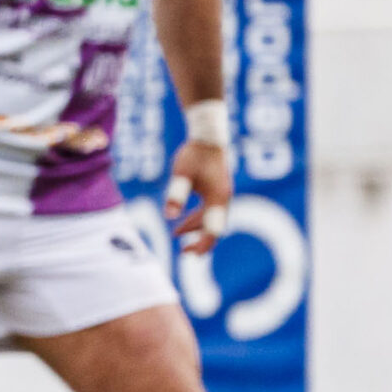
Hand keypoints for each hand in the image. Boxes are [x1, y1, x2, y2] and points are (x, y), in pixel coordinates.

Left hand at [165, 136, 232, 253]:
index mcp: (218, 198)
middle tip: (183, 252)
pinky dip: (196, 219)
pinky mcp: (216, 190)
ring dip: (195, 229)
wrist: (208, 137)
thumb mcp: (181, 174)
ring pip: (210, 220)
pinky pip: (208, 211)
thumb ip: (176, 195)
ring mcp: (221, 195)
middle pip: (214, 227)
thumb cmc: (194, 154)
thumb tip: (168, 217)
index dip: (203, 243)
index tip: (189, 254)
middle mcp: (223, 199)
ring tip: (175, 235)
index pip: (213, 229)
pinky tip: (181, 222)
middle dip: (200, 241)